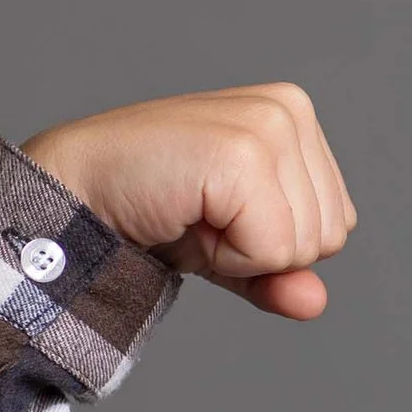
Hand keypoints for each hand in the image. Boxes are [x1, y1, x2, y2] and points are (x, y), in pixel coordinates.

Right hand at [21, 83, 355, 318]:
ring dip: (242, 252)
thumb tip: (315, 302)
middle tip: (200, 216)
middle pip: (329, 236)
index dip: (277, 242)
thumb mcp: (231, 247)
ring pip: (305, 246)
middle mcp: (289, 109)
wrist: (74, 194)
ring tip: (191, 213)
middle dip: (263, 249)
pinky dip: (227, 257)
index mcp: (295, 117)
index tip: (217, 215)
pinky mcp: (242, 153)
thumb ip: (280, 271)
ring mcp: (267, 125)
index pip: (338, 224)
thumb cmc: (148, 209)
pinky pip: (272, 250)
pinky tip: (186, 218)